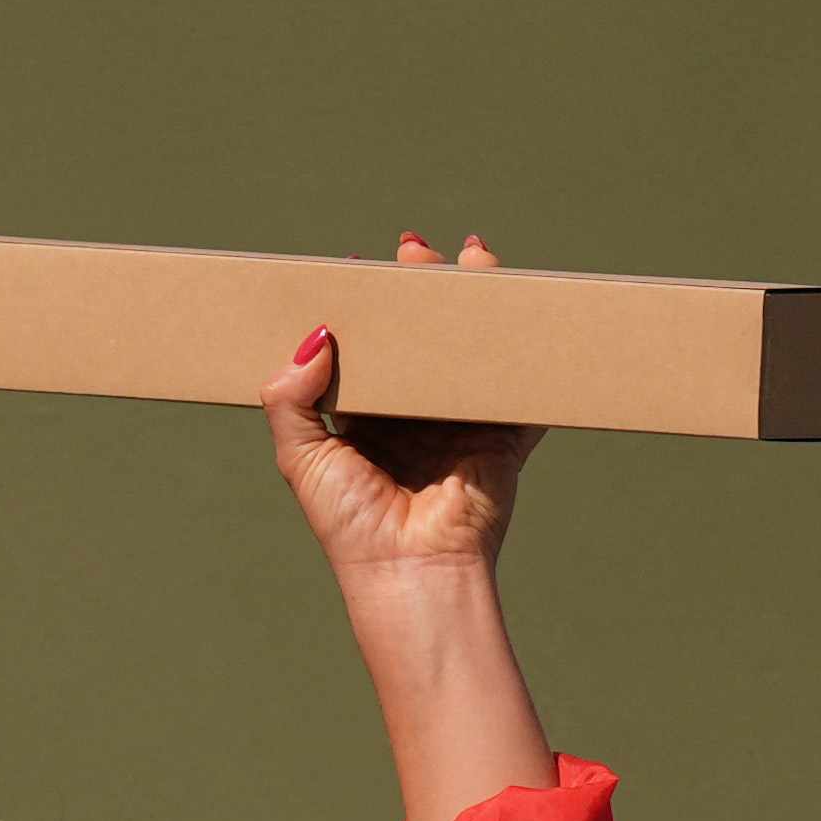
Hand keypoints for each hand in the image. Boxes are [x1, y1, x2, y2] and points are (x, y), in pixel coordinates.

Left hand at [261, 233, 547, 588]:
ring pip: (471, 346)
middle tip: (414, 249)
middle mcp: (415, 414)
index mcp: (367, 417)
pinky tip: (523, 304)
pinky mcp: (503, 436)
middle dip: (423, 286)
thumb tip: (314, 335)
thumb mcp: (302, 457)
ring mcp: (461, 421)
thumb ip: (292, 398)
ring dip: (474, 300)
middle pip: (423, 335)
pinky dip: (528, 348)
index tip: (361, 265)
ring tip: (471, 258)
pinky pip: (520, 385)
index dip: (367, 305)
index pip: (369, 346)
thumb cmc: (350, 525)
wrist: (411, 572)